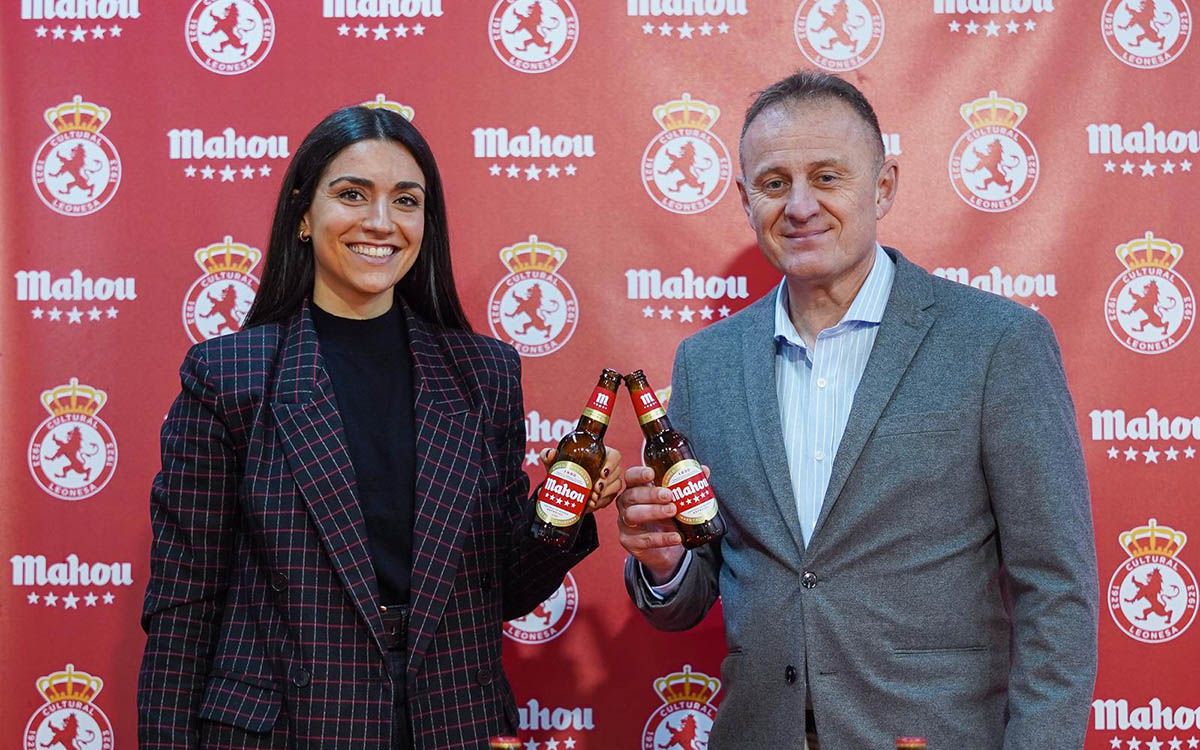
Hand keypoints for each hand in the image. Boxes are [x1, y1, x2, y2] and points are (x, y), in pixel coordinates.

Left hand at [538, 447, 623, 513]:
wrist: (561, 488)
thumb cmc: (562, 470)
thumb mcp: (554, 463)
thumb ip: (548, 455)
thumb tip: (551, 454)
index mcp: (600, 454)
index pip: (614, 456)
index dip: (611, 464)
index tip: (602, 473)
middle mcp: (608, 468)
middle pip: (616, 473)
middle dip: (607, 483)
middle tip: (595, 490)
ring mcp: (609, 482)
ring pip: (615, 487)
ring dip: (604, 494)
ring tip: (592, 499)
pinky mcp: (607, 495)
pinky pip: (609, 499)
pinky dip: (601, 503)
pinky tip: (592, 504)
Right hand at [616, 466, 686, 583]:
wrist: (665, 549)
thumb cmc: (666, 518)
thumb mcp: (676, 501)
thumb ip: (687, 485)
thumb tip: (704, 470)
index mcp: (635, 489)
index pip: (631, 477)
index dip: (638, 474)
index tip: (652, 473)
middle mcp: (626, 505)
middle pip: (632, 495)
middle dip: (650, 494)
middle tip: (669, 495)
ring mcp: (625, 524)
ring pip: (633, 515)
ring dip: (653, 512)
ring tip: (673, 512)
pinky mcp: (630, 542)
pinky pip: (644, 539)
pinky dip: (662, 538)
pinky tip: (676, 537)